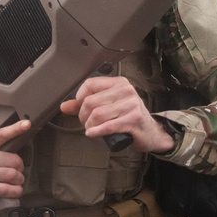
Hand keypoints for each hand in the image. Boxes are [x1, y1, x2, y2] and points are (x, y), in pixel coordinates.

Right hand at [0, 119, 29, 206]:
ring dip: (19, 180)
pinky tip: (15, 191)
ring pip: (11, 175)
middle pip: (13, 160)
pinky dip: (14, 191)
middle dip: (21, 168)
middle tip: (19, 171)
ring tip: (18, 182)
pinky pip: (4, 189)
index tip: (27, 124)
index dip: (16, 128)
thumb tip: (13, 145)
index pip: (1, 134)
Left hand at [60, 76, 175, 152]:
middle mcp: (126, 90)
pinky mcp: (133, 119)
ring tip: (92, 129)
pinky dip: (96, 131)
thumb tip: (64, 106)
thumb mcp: (109, 106)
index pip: (90, 84)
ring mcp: (131, 104)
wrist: (151, 132)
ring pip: (97, 114)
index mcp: (119, 83)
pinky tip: (93, 133)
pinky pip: (107, 126)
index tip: (80, 108)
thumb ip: (86, 105)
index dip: (79, 98)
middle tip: (87, 123)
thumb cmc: (129, 118)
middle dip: (83, 116)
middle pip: (91, 101)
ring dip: (89, 126)